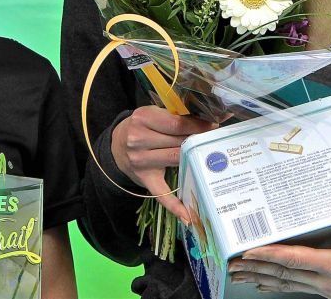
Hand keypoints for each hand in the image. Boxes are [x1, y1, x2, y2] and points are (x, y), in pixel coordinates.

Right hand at [111, 105, 214, 222]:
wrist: (116, 145)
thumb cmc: (141, 127)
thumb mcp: (152, 114)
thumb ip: (173, 116)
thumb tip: (206, 120)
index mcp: (143, 118)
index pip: (176, 123)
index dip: (198, 125)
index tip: (213, 125)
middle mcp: (139, 139)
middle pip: (178, 141)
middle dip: (198, 140)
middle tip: (214, 139)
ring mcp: (141, 161)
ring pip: (175, 160)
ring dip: (194, 159)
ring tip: (209, 157)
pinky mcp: (144, 179)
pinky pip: (161, 194)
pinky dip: (174, 205)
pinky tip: (188, 216)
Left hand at [229, 192, 330, 298]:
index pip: (295, 260)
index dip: (270, 255)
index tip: (250, 251)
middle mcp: (325, 281)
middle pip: (283, 274)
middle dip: (256, 268)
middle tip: (233, 264)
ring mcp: (325, 289)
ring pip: (286, 283)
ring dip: (262, 278)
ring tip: (240, 274)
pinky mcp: (328, 292)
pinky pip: (296, 288)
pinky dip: (277, 285)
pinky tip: (266, 284)